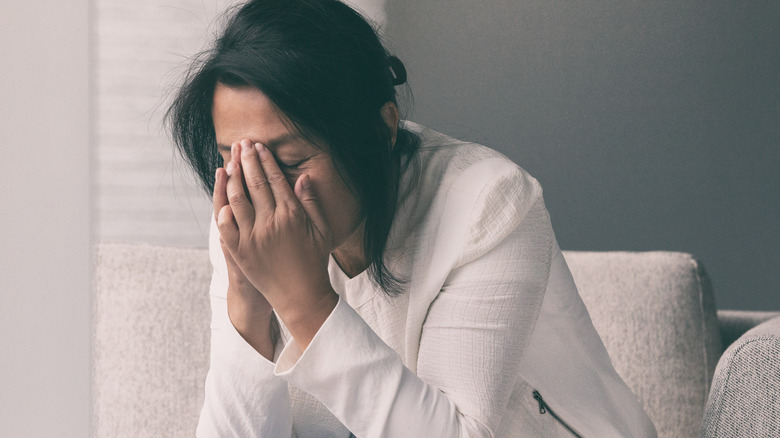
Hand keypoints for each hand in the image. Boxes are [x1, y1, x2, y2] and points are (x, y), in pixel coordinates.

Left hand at [214, 139, 337, 349]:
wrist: (301, 296)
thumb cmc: (315, 262)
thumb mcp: (321, 230)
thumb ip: (311, 202)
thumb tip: (302, 177)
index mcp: (292, 215)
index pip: (275, 180)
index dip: (266, 161)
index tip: (259, 147)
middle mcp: (271, 223)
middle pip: (255, 184)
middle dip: (247, 161)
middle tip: (242, 145)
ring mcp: (253, 238)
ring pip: (237, 200)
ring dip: (232, 179)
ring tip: (230, 163)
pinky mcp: (240, 252)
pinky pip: (226, 227)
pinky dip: (223, 210)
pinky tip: (221, 197)